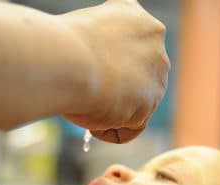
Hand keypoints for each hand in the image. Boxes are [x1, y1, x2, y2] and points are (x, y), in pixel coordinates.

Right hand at [60, 0, 169, 143]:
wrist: (67, 61)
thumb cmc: (63, 44)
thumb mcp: (87, 29)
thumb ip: (104, 46)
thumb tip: (100, 70)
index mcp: (139, 18)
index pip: (132, 47)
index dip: (109, 63)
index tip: (88, 67)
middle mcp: (156, 44)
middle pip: (138, 77)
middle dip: (115, 88)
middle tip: (86, 88)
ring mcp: (157, 76)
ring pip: (136, 104)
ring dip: (111, 110)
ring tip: (85, 100)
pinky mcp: (148, 106)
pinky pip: (130, 128)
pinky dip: (108, 130)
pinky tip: (91, 117)